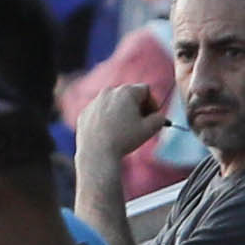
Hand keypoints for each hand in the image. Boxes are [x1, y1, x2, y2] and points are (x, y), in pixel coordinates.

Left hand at [73, 83, 159, 197]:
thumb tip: (160, 117)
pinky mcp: (85, 113)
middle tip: (142, 122)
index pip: (145, 91)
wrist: (97, 153)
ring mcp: (94, 102)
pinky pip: (100, 112)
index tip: (153, 117)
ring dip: (121, 113)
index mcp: (126, 92)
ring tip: (125, 130)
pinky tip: (110, 133)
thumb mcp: (149, 129)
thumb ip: (159, 119)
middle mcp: (108, 92)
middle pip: (129, 95)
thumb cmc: (124, 139)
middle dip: (137, 107)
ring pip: (113, 104)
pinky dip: (106, 119)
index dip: (153, 103)